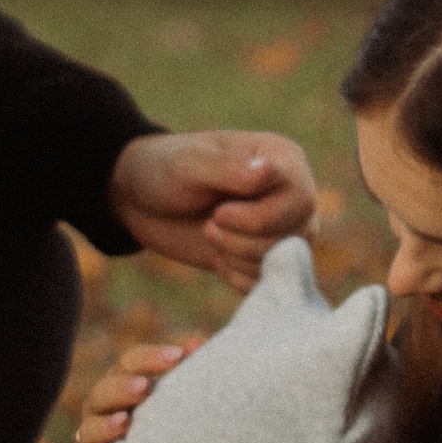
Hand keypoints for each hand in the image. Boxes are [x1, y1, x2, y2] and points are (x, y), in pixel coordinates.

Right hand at [70, 337, 202, 442]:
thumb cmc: (162, 433)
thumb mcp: (174, 404)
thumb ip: (185, 374)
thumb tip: (199, 343)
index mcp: (122, 388)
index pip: (128, 364)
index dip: (149, 358)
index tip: (178, 356)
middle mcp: (101, 412)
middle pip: (103, 393)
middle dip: (122, 388)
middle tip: (144, 386)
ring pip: (88, 431)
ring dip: (105, 425)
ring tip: (124, 422)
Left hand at [109, 130, 316, 292]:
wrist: (141, 200)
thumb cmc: (166, 169)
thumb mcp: (191, 164)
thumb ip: (231, 169)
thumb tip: (269, 171)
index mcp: (284, 160)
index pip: (300, 201)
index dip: (258, 218)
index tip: (217, 212)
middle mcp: (292, 194)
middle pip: (298, 236)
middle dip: (245, 241)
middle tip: (210, 225)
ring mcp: (282, 227)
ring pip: (285, 262)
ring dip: (239, 257)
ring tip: (210, 233)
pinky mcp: (265, 255)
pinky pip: (271, 282)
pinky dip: (240, 277)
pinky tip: (216, 258)